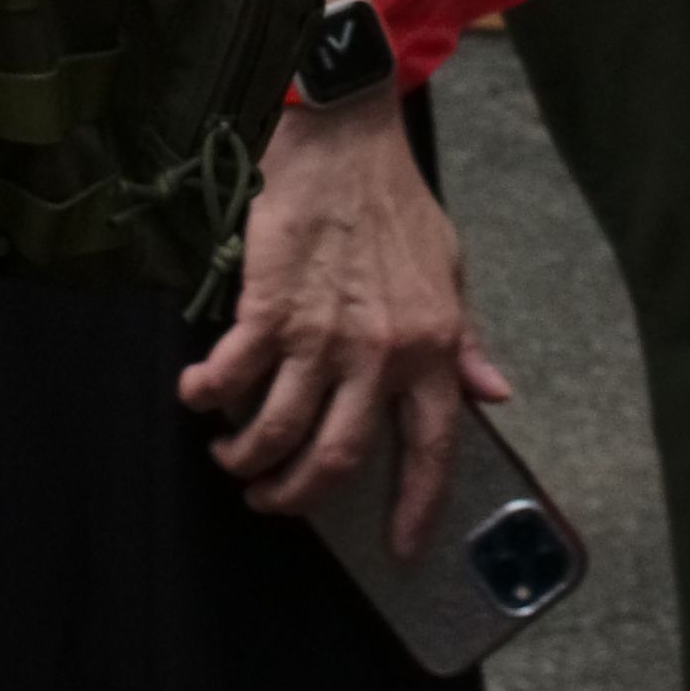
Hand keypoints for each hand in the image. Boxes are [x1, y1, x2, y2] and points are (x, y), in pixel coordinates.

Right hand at [178, 89, 515, 557]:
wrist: (344, 140)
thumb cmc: (396, 203)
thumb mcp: (449, 271)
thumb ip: (465, 340)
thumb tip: (493, 393)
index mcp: (433, 347)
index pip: (432, 448)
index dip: (416, 506)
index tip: (400, 550)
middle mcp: (381, 353)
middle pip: (335, 460)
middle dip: (295, 496)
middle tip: (269, 500)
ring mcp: (322, 335)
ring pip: (278, 431)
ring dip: (244, 457)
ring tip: (229, 454)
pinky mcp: (270, 308)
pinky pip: (232, 377)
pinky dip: (206, 396)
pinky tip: (196, 396)